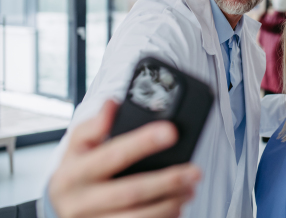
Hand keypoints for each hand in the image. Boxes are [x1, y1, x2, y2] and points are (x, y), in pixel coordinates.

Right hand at [48, 100, 200, 217]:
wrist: (62, 207)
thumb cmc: (76, 172)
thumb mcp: (76, 147)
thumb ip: (93, 126)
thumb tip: (112, 105)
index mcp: (73, 174)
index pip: (113, 155)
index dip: (142, 143)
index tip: (171, 132)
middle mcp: (81, 202)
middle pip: (131, 192)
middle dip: (167, 181)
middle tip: (194, 172)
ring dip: (170, 204)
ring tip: (190, 190)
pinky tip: (177, 208)